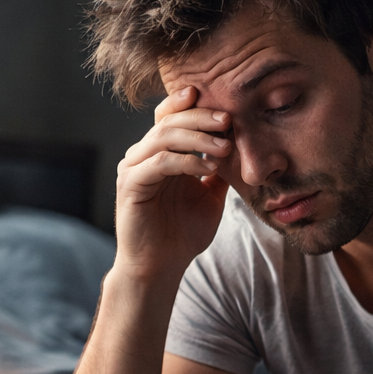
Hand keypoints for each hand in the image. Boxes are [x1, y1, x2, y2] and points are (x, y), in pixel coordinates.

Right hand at [114, 86, 233, 281]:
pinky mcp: (131, 185)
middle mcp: (143, 156)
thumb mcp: (210, 197)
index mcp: (160, 154)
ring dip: (198, 138)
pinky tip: (208, 167)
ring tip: (225, 146)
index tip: (223, 106)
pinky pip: (160, 163)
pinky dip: (186, 161)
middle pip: (168, 121)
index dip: (192, 106)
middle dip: (201, 117)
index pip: (171, 117)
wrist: (161, 268)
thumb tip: (241, 149)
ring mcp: (134, 169)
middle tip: (228, 120)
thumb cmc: (183, 235)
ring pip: (164, 137)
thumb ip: (219, 171)